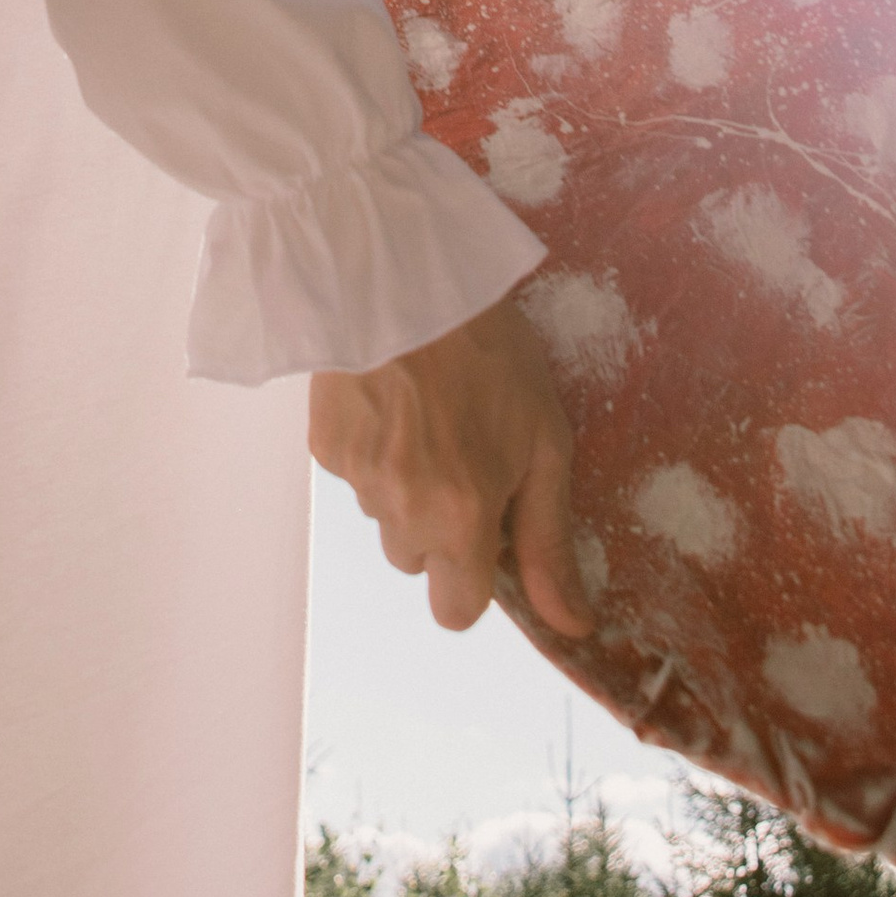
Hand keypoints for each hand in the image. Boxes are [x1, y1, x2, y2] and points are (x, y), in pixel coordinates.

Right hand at [309, 293, 591, 639]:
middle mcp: (400, 513)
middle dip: (440, 526)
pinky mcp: (321, 445)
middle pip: (418, 559)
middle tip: (463, 452)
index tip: (488, 526)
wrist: (402, 270)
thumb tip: (573, 626)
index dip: (474, 578)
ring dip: (406, 488)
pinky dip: (373, 452)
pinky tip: (391, 400)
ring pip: (384, 515)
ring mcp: (355, 479)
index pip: (455, 612)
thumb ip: (549, 541)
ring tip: (427, 414)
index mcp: (459, 520)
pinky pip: (353, 475)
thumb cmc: (488, 350)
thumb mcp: (545, 441)